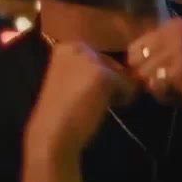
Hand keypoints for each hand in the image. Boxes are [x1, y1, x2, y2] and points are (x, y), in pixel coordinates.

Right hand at [23, 41, 140, 165]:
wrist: (52, 134)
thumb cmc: (61, 112)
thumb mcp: (71, 81)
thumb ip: (89, 70)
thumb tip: (124, 70)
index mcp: (66, 47)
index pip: (99, 57)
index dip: (99, 77)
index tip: (83, 93)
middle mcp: (77, 47)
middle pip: (112, 62)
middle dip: (110, 81)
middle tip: (90, 100)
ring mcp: (90, 59)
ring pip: (122, 72)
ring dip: (117, 89)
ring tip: (96, 104)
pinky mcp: (103, 75)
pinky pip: (129, 85)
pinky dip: (123, 99)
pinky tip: (105, 107)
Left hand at [125, 18, 181, 125]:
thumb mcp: (173, 57)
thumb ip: (151, 52)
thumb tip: (119, 60)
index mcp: (174, 25)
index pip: (134, 47)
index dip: (139, 65)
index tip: (158, 72)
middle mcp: (178, 31)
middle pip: (136, 60)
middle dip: (145, 76)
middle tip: (167, 81)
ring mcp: (181, 48)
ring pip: (144, 73)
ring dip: (154, 86)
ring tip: (175, 86)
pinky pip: (154, 84)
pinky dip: (162, 93)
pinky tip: (180, 91)